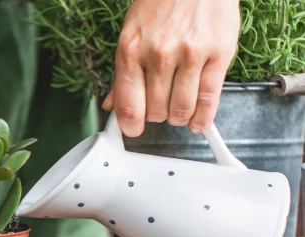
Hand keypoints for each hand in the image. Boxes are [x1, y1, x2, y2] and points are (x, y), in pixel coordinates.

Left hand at [102, 0, 239, 136]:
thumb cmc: (161, 3)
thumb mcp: (132, 33)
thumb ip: (122, 73)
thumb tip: (111, 105)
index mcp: (131, 49)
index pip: (128, 104)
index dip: (130, 125)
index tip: (133, 130)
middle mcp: (159, 53)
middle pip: (155, 111)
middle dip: (157, 115)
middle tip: (161, 107)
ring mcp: (190, 54)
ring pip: (181, 110)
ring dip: (179, 117)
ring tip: (179, 111)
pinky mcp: (218, 54)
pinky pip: (209, 99)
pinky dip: (203, 118)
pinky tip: (198, 122)